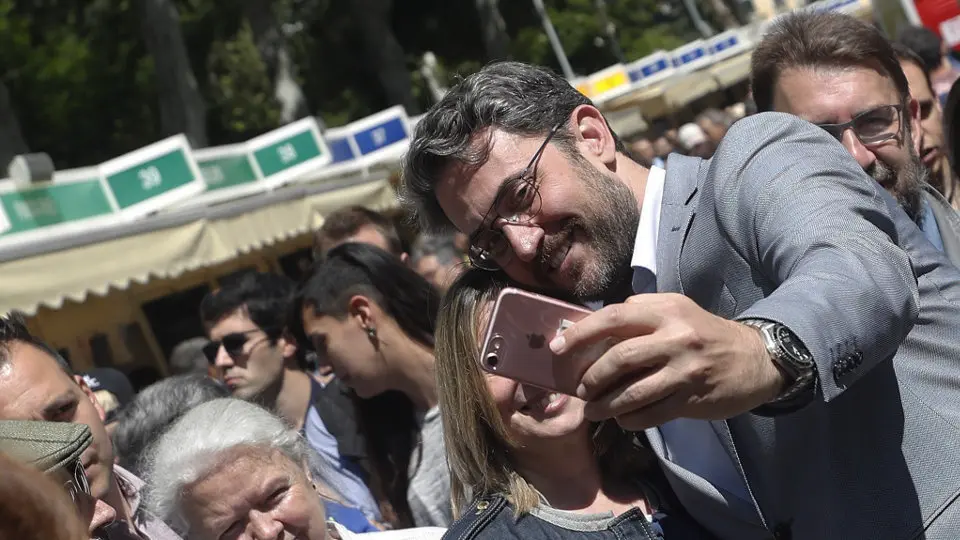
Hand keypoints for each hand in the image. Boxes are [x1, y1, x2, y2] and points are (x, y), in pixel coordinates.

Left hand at [549, 293, 784, 429]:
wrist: (755, 360)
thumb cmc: (704, 333)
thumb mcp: (677, 310)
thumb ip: (640, 313)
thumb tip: (596, 326)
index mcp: (666, 311)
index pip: (613, 318)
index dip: (581, 333)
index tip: (558, 347)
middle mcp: (675, 337)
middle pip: (619, 358)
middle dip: (591, 377)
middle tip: (579, 389)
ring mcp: (684, 370)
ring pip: (632, 392)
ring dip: (604, 405)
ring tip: (592, 410)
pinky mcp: (692, 398)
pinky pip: (651, 413)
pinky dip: (629, 418)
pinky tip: (622, 418)